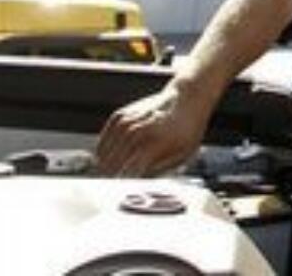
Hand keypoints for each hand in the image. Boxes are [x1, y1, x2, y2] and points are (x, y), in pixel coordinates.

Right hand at [95, 83, 211, 176]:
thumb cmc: (188, 130)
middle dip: (113, 179)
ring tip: (113, 175)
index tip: (123, 194)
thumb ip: (158, 171)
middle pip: (112, 166)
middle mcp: (138, 132)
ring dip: (106, 168)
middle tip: (116, 187)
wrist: (188, 98)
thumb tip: (138, 185)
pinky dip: (103, 153)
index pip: (128, 173)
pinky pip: (103, 141)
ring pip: (104, 155)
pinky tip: (111, 159)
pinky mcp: (120, 116)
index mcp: (154, 144)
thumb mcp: (182, 155)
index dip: (124, 187)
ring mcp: (127, 122)